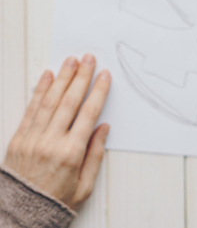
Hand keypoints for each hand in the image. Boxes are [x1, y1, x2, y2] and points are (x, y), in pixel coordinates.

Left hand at [4, 55, 110, 210]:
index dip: (97, 92)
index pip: (87, 114)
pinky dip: (39, 91)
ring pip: (49, 101)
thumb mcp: (85, 184)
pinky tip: (46, 77)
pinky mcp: (19, 138)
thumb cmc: (56, 200)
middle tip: (88, 58)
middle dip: (80, 77)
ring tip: (70, 61)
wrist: (21, 212)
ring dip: (61, 78)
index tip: (104, 76)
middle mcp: (50, 142)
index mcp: (70, 153)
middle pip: (68, 102)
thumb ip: (94, 154)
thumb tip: (102, 128)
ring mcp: (32, 138)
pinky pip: (31, 110)